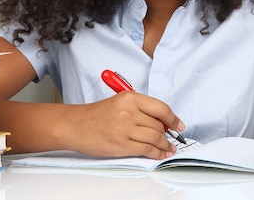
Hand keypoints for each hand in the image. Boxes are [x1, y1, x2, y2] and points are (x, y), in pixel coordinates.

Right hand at [64, 91, 184, 159]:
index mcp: (130, 98)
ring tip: (168, 149)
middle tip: (172, 139)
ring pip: (156, 138)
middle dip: (168, 134)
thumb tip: (162, 122)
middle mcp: (129, 111)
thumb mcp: (120, 102)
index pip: (161, 108)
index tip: (178, 125)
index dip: (173, 118)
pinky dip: (156, 154)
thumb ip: (140, 109)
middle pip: (159, 124)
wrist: (75, 125)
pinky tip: (159, 154)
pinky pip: (146, 150)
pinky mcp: (121, 145)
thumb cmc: (96, 115)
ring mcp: (125, 129)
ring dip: (165, 146)